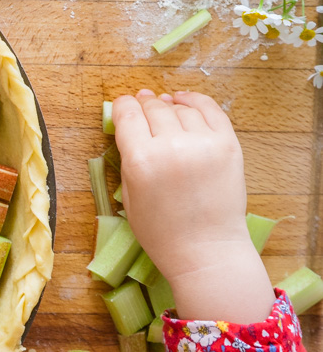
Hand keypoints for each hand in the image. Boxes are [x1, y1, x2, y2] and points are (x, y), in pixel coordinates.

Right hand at [112, 89, 274, 323]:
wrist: (206, 251)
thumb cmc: (161, 231)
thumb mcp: (129, 195)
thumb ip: (128, 157)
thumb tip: (131, 123)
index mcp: (141, 160)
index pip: (127, 114)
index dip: (122, 106)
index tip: (122, 107)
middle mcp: (171, 145)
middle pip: (153, 107)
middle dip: (144, 105)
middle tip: (142, 106)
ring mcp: (203, 143)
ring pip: (180, 108)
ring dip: (169, 106)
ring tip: (165, 108)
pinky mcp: (228, 144)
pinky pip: (209, 109)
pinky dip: (194, 100)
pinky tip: (185, 101)